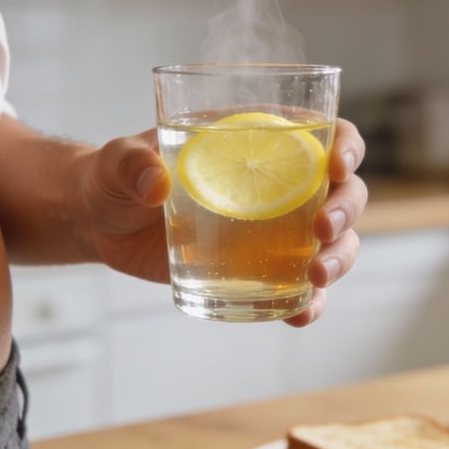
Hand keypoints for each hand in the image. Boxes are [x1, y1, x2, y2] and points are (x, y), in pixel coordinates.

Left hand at [74, 118, 367, 326]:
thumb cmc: (115, 178)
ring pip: (334, 242)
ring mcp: (274, 229)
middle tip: (321, 230)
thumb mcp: (117, 162)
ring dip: (339, 259)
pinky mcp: (258, 269)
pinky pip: (299, 287)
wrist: (102, 225)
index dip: (346, 146)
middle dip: (345, 211)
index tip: (338, 166)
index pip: (325, 132)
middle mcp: (280, 182)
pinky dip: (309, 302)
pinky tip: (299, 315)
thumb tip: (155, 183)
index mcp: (259, 139)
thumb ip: (131, 164)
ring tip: (317, 276)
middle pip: (343, 192)